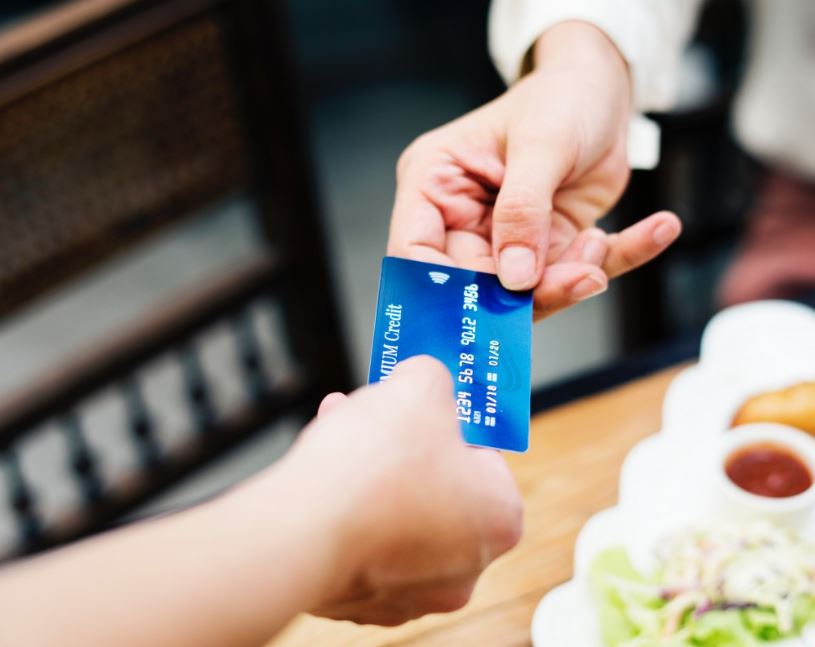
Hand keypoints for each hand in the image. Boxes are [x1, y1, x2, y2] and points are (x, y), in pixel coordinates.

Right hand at [267, 357, 521, 625]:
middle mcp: (466, 567)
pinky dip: (346, 513)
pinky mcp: (362, 603)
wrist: (302, 529)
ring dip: (371, 472)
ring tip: (339, 429)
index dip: (452, 425)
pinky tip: (324, 477)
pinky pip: (360, 545)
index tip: (427, 409)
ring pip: (396, 515)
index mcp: (499, 517)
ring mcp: (413, 593)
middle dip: (406, 446)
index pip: (486, 458)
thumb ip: (433, 377)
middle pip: (438, 487)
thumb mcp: (420, 385)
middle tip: (379, 415)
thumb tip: (425, 379)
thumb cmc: (374, 466)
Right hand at [388, 21, 680, 318]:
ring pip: (528, 290)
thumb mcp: (541, 143)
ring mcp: (507, 238)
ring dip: (573, 278)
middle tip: (579, 277)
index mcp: (435, 185)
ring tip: (603, 245)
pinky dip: (622, 255)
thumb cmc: (560, 97)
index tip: (487, 306)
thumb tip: (516, 277)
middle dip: (528, 291)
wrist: (604, 89)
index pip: (416, 252)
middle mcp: (463, 219)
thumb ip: (523, 210)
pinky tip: (659, 230)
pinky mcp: (550, 246)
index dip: (443, 289)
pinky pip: (580, 269)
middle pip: (476, 284)